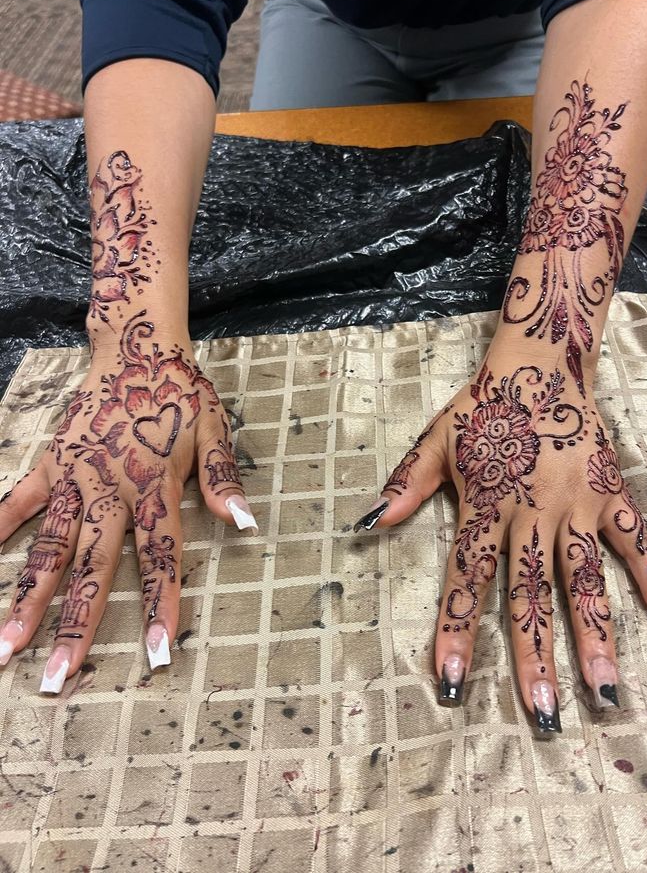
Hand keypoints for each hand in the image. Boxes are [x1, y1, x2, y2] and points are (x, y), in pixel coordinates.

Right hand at [0, 320, 255, 689]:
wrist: (137, 345)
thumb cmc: (180, 393)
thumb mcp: (214, 430)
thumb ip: (224, 479)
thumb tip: (246, 523)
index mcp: (155, 486)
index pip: (161, 556)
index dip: (163, 604)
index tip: (158, 655)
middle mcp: (111, 490)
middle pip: (93, 567)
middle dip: (75, 625)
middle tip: (55, 679)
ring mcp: (75, 478)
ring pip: (48, 547)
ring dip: (26, 597)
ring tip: (4, 646)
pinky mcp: (51, 463)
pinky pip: (18, 501)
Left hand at [354, 345, 646, 731]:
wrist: (539, 366)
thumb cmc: (483, 408)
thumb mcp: (436, 441)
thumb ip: (406, 485)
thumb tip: (368, 524)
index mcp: (486, 506)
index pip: (467, 579)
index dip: (458, 631)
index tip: (453, 682)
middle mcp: (532, 513)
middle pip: (533, 595)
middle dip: (537, 658)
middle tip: (545, 715)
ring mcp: (577, 507)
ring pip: (586, 580)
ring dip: (596, 636)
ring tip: (604, 691)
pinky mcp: (611, 495)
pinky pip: (637, 543)